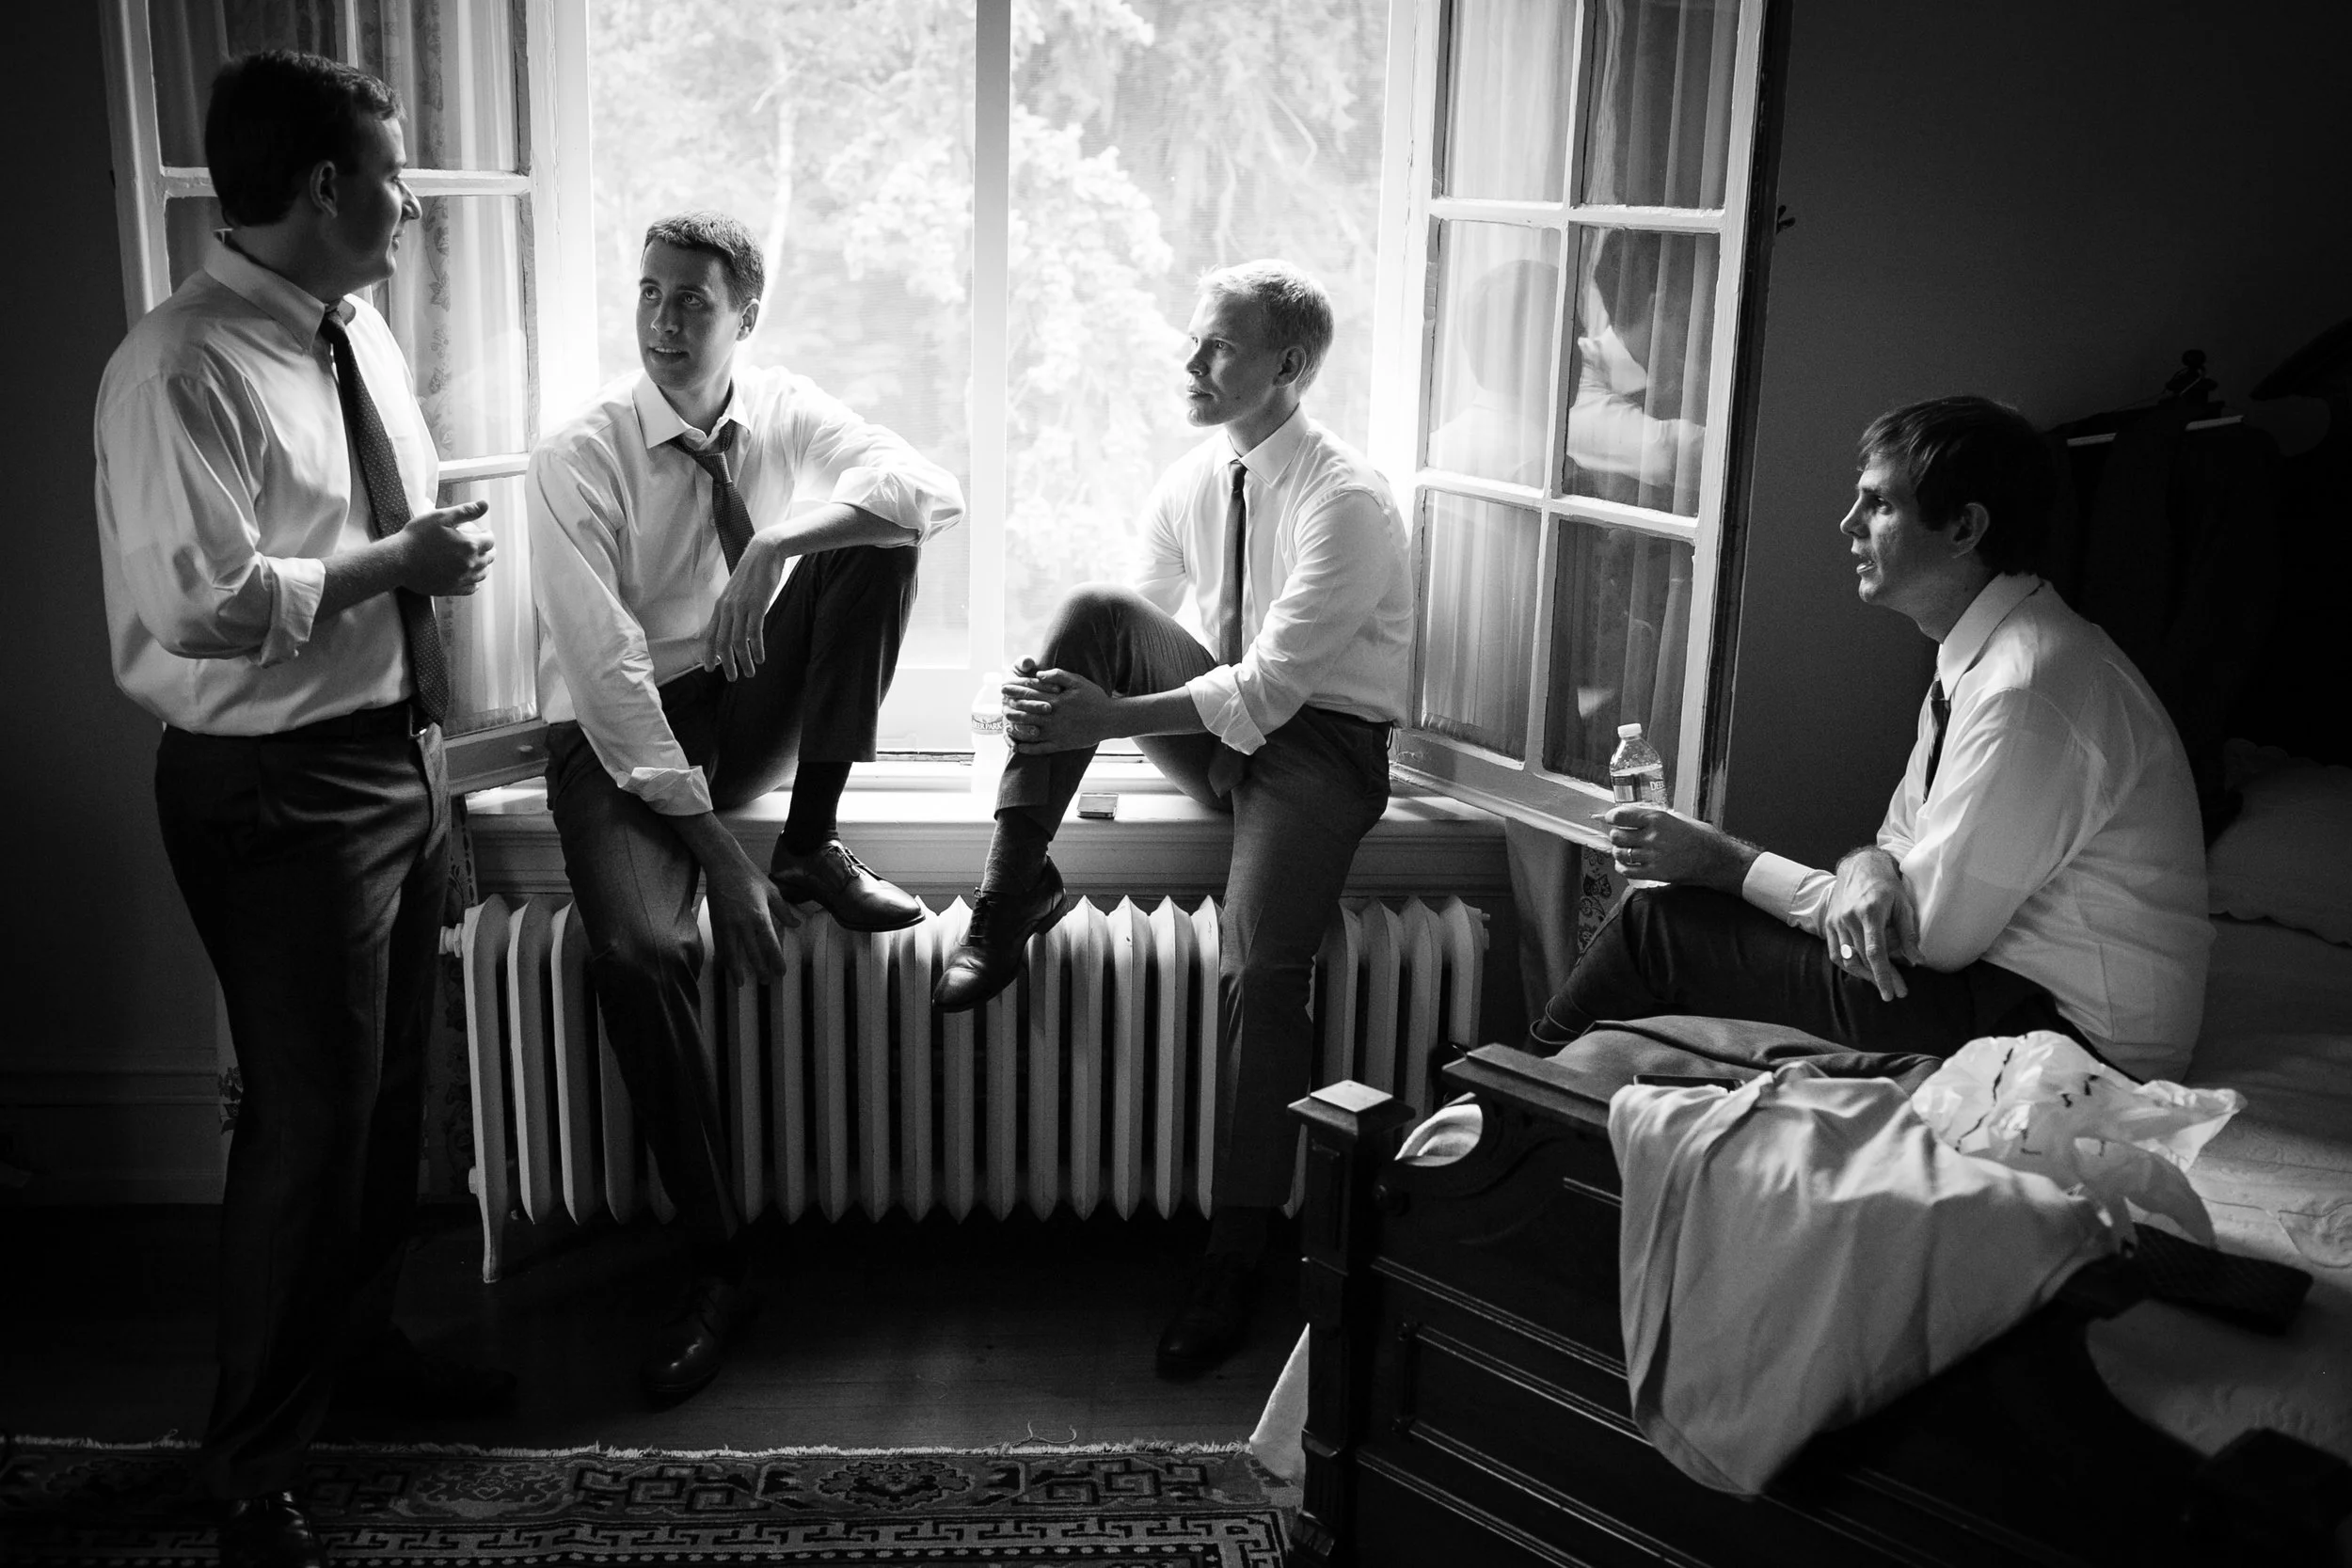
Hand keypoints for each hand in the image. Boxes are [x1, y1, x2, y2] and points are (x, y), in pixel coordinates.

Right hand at [398, 501, 493, 595]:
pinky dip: (474, 582)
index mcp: (470, 545)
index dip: (487, 534)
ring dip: (483, 565)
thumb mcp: (440, 517)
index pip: (490, 540)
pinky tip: (469, 577)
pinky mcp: (452, 589)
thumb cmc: (417, 536)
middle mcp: (470, 564)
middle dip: (488, 549)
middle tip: (481, 545)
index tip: (482, 532)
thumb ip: (466, 511)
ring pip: (483, 573)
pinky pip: (471, 588)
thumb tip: (485, 505)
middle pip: (489, 557)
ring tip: (477, 559)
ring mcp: (462, 578)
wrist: (398, 560)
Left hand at [702, 535, 788, 680]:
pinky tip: (760, 658)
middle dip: (726, 664)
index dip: (708, 654)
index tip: (709, 669)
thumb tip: (736, 624)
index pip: (710, 635)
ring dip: (743, 661)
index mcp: (721, 606)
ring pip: (738, 641)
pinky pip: (754, 633)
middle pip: (721, 643)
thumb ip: (734, 608)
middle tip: (732, 678)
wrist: (764, 553)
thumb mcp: (738, 592)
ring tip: (750, 673)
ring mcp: (741, 607)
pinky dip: (756, 649)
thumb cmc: (753, 573)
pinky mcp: (756, 605)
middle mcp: (727, 608)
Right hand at [706, 862, 799, 985]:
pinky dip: (723, 957)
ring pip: (732, 952)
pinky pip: (719, 944)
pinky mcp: (716, 922)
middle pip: (752, 952)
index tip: (781, 972)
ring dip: (736, 969)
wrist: (724, 865)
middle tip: (765, 981)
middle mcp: (743, 922)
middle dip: (759, 969)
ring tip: (741, 983)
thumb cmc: (750, 876)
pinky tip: (726, 966)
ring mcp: (727, 923)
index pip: (770, 944)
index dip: (776, 960)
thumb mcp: (772, 891)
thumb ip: (784, 911)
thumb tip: (797, 924)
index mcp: (760, 915)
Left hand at [1005, 665, 1119, 753]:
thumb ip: (1058, 675)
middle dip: (1011, 708)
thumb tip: (1038, 674)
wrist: (1110, 720)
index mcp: (1056, 700)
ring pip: (1029, 731)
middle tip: (1000, 705)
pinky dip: (1027, 748)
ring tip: (1005, 724)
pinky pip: (1039, 749)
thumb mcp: (1078, 681)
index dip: (1014, 690)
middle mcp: (1053, 717)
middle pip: (1025, 712)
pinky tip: (1017, 746)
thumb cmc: (1095, 698)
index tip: (1004, 688)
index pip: (1030, 694)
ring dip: (1015, 727)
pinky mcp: (1060, 745)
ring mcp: (1056, 732)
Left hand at [1598, 804, 1753, 892]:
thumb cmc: (1702, 837)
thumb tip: (1639, 816)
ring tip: (1622, 850)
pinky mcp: (1656, 873)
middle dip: (1616, 835)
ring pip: (1620, 853)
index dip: (1612, 817)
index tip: (1611, 818)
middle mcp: (1652, 837)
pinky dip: (1622, 867)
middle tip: (1619, 835)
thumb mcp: (1680, 818)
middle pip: (1617, 835)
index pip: (1622, 816)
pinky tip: (1625, 864)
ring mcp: (1653, 857)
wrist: (1717, 860)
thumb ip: (1658, 818)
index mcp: (1658, 819)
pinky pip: (1628, 870)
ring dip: (1618, 851)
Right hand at [1823, 848, 1922, 1001]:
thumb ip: (1909, 934)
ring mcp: (1836, 921)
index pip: (1875, 951)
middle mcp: (1849, 918)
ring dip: (1864, 975)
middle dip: (1879, 978)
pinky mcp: (1829, 923)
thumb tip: (1917, 961)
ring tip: (1880, 982)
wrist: (1859, 867)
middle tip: (1896, 991)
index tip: (1893, 992)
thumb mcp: (1903, 905)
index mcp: (1869, 912)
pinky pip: (1835, 952)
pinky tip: (1862, 971)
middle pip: (1862, 958)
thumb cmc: (1886, 886)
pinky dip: (1848, 965)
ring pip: (1846, 958)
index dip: (1883, 974)